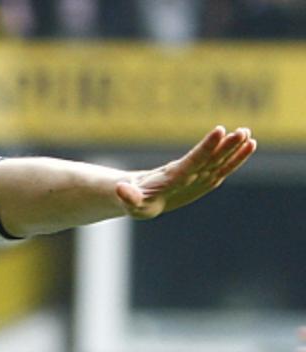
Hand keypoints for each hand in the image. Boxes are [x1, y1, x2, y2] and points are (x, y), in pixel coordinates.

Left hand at [115, 126, 256, 219]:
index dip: (206, 147)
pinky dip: (236, 159)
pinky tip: (250, 145)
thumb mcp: (130, 203)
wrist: (140, 195)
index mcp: (174, 177)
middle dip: (226, 147)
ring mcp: (197, 175)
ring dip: (234, 149)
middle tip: (242, 131)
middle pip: (209, 158)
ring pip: (218, 160)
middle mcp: (188, 172)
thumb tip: (119, 189)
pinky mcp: (203, 179)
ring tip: (248, 133)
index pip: (192, 160)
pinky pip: (222, 168)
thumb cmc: (135, 200)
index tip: (220, 130)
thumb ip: (128, 197)